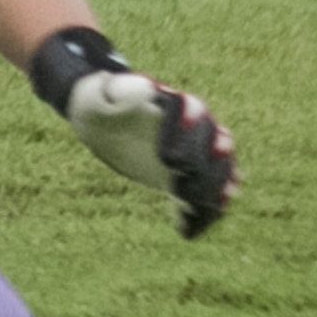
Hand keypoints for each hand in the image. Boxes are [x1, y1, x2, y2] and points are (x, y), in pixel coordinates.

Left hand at [62, 69, 238, 238]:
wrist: (102, 117)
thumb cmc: (99, 101)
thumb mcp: (100, 92)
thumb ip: (119, 89)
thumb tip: (145, 87)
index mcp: (170, 100)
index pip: (190, 111)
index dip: (186, 134)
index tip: (170, 159)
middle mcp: (190, 125)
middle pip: (212, 141)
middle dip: (207, 165)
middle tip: (188, 189)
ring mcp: (192, 150)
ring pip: (217, 167)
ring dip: (217, 187)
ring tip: (214, 206)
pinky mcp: (184, 174)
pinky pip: (201, 191)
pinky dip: (200, 210)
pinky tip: (189, 229)